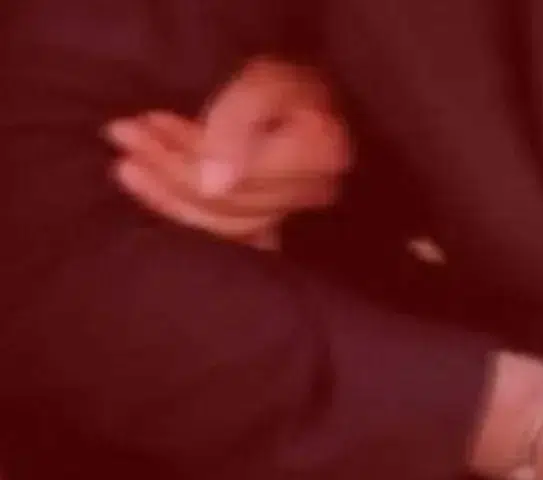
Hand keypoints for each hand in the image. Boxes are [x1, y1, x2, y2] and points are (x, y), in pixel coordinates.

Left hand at [104, 57, 351, 246]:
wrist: (313, 105)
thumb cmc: (291, 85)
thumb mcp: (263, 82)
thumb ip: (238, 121)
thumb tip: (212, 185)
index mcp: (319, 153)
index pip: (240, 175)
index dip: (185, 158)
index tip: (140, 126)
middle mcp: (313, 191)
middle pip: (227, 199)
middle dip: (168, 168)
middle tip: (121, 135)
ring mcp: (296, 213)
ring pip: (222, 220)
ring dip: (168, 191)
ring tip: (129, 162)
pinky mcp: (276, 222)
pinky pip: (226, 233)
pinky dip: (186, 211)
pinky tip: (156, 190)